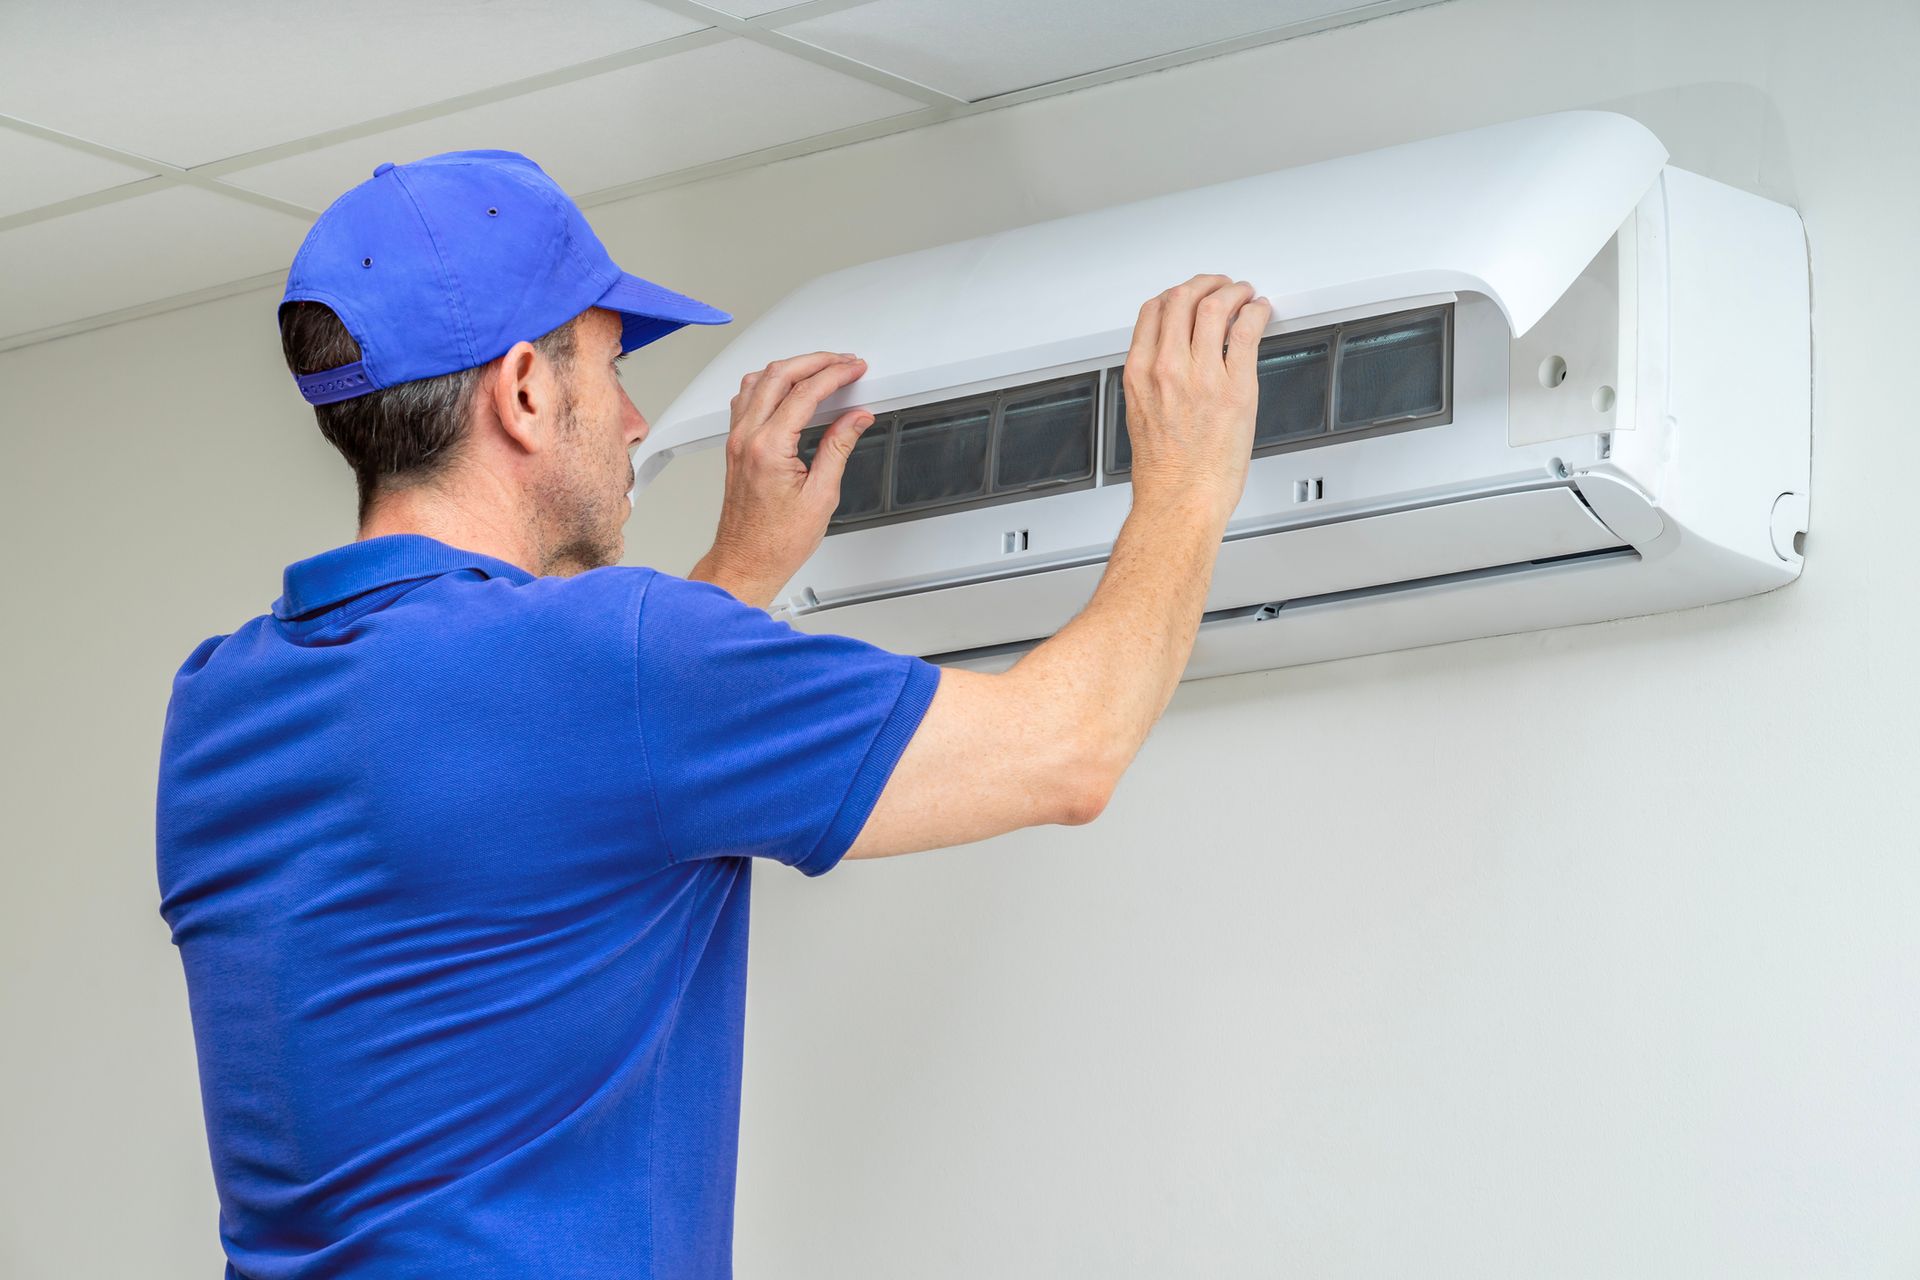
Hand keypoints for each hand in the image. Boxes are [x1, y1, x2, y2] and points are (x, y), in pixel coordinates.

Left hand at [689, 351, 874, 608]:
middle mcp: (746, 438)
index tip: (854, 369)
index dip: (835, 374)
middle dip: (815, 361)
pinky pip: (747, 398)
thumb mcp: (822, 495)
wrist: (747, 561)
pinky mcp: (734, 446)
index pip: (805, 393)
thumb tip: (855, 418)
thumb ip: (838, 448)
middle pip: (779, 375)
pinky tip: (788, 389)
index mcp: (768, 448)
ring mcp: (736, 440)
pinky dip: (771, 384)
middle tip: (843, 362)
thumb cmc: (776, 541)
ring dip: (791, 368)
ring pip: (759, 381)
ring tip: (820, 369)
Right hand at [1121, 274, 1270, 521]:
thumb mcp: (1142, 414)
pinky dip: (1256, 312)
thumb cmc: (1165, 472)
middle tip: (1222, 286)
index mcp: (1140, 373)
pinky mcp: (1236, 387)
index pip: (1153, 311)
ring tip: (1245, 294)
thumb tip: (1174, 360)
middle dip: (1205, 284)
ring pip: (1214, 306)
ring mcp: (1202, 376)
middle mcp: (1167, 368)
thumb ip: (1154, 381)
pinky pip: (1247, 331)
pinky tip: (1260, 312)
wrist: (1180, 501)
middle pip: (1182, 299)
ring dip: (1233, 291)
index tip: (1189, 295)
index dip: (1175, 295)